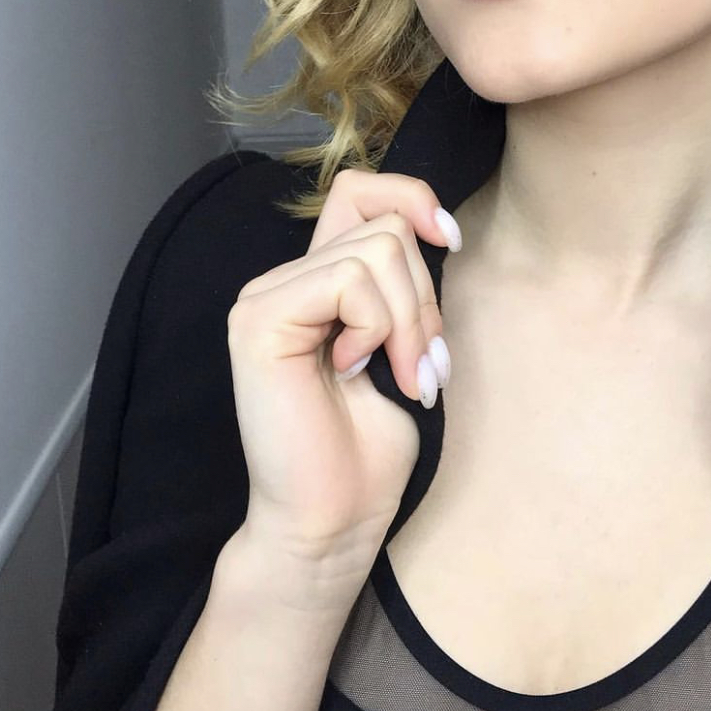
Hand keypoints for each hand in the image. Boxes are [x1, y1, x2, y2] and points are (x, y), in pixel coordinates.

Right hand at [226, 170, 461, 583]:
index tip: (450, 243)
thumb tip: (434, 231)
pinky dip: (377, 328)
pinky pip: (349, 282)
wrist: (334, 519)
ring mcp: (263, 296)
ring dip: (410, 322)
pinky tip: (354, 372)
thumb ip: (401, 287)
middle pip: (386, 227)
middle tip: (422, 367)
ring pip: (377, 252)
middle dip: (426, 300)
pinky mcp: (259, 320)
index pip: (360, 191)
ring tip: (399, 377)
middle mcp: (283, 279)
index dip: (413, 199)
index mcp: (314, 281)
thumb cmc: (369, 448)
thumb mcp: (403, 345)